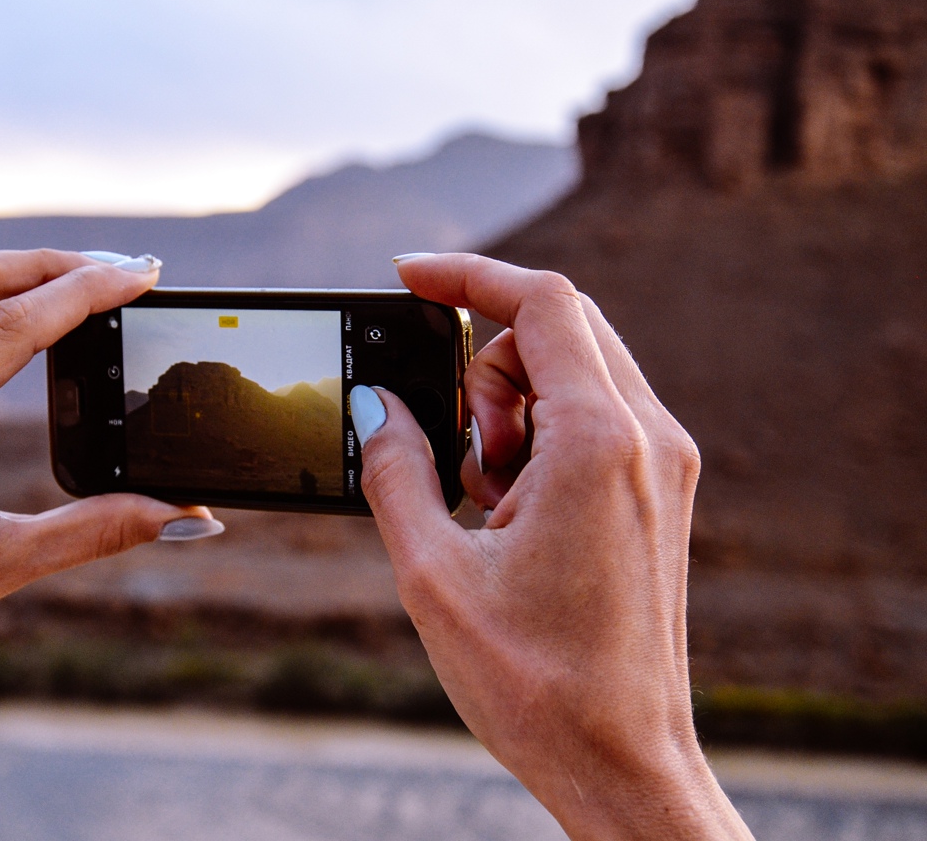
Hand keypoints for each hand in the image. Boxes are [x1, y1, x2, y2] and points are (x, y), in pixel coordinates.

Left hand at [0, 249, 221, 627]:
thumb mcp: (4, 560)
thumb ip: (96, 530)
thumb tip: (182, 516)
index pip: (8, 325)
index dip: (80, 292)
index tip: (138, 277)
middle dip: (44, 263)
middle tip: (115, 273)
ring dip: (6, 272)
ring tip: (75, 282)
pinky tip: (15, 311)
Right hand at [351, 254, 751, 838]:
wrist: (623, 763)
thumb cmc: (535, 683)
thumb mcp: (433, 572)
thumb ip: (394, 467)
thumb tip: (373, 403)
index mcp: (598, 445)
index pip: (541, 301)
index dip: (468, 274)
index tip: (408, 276)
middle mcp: (648, 440)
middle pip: (560, 327)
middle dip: (485, 360)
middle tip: (454, 448)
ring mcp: (662, 465)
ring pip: (576, 369)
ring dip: (510, 404)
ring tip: (484, 497)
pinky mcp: (658, 491)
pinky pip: (594, 416)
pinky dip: (539, 434)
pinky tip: (512, 509)